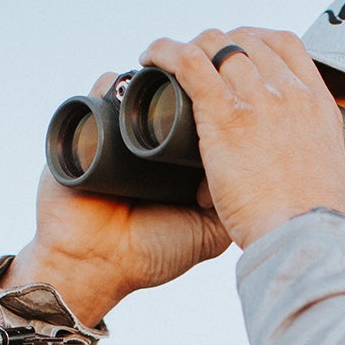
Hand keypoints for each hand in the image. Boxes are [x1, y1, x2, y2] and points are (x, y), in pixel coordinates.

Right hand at [1, 72, 231, 325]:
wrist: (97, 264)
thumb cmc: (154, 253)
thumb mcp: (209, 233)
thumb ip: (237, 205)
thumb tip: (259, 164)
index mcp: (183, 159)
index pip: (206, 116)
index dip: (221, 103)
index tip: (236, 100)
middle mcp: (152, 141)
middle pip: (174, 95)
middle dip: (190, 84)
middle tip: (204, 85)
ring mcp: (119, 134)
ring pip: (139, 89)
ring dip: (153, 80)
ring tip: (165, 84)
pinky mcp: (84, 132)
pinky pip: (98, 95)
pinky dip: (110, 85)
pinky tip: (124, 88)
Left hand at [139, 27, 344, 248]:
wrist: (304, 241)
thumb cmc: (308, 226)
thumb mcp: (323, 176)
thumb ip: (303, 157)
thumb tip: (284, 164)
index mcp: (317, 105)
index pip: (284, 45)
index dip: (252, 41)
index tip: (232, 55)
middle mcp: (290, 93)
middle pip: (245, 40)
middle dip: (215, 45)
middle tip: (193, 66)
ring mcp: (260, 101)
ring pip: (216, 45)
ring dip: (188, 47)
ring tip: (166, 64)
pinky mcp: (226, 116)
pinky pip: (188, 63)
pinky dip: (165, 52)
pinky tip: (149, 58)